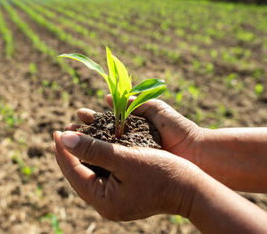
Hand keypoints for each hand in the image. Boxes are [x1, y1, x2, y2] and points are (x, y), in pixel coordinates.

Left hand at [53, 131, 203, 220]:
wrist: (192, 188)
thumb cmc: (162, 172)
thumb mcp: (125, 158)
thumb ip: (93, 148)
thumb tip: (64, 138)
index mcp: (103, 201)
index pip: (73, 173)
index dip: (63, 151)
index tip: (57, 131)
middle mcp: (107, 204)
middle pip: (79, 174)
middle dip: (71, 151)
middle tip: (64, 130)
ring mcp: (116, 199)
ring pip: (90, 172)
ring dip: (83, 152)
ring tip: (75, 134)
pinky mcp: (125, 192)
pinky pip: (103, 173)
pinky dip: (97, 157)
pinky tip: (95, 144)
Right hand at [68, 95, 201, 160]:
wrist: (198, 154)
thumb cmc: (178, 129)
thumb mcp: (155, 109)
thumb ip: (134, 102)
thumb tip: (107, 97)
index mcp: (133, 126)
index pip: (106, 121)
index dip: (92, 118)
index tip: (78, 114)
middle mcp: (129, 142)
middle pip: (101, 136)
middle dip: (84, 132)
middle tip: (67, 128)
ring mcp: (132, 156)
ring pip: (104, 150)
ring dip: (87, 145)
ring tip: (70, 141)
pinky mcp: (135, 169)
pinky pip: (114, 164)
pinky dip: (100, 160)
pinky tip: (86, 159)